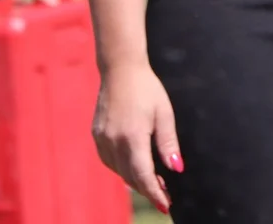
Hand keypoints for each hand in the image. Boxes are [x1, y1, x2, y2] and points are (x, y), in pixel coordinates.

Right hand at [92, 64, 181, 214]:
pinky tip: (133, 165)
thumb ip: (168, 143)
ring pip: (118, 171)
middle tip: (164, 193)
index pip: (143, 175)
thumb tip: (176, 168)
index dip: (154, 193)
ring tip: (152, 181)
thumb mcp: (164, 114)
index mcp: (133, 136)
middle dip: (147, 189)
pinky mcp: (96, 134)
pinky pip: (109, 160)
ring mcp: (102, 138)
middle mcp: (114, 140)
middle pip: (130, 176)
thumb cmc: (146, 88)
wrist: (120, 69)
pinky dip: (122, 167)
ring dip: (134, 179)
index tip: (165, 205)